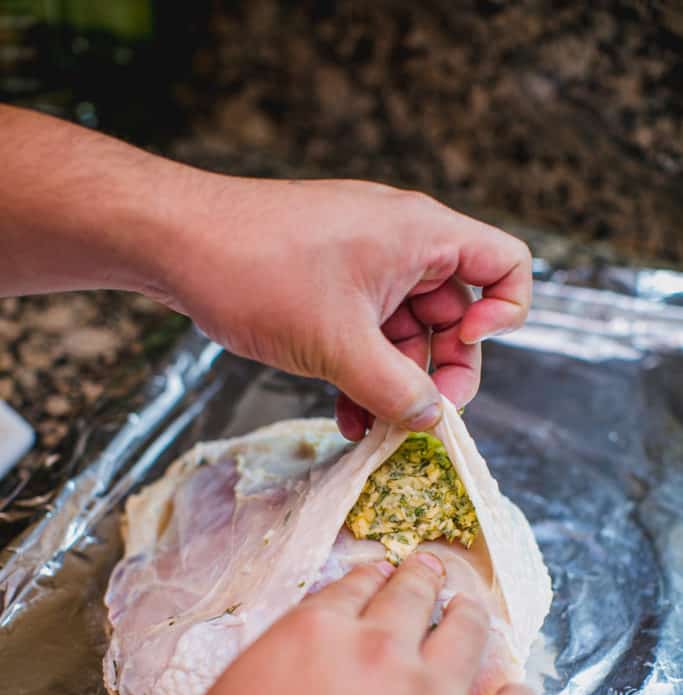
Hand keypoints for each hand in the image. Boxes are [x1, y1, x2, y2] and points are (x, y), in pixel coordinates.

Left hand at [156, 174, 532, 438]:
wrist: (176, 243)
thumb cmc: (257, 270)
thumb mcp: (338, 343)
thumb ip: (395, 387)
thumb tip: (432, 420)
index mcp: (421, 236)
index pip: (505, 264)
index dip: (505, 314)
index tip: (466, 350)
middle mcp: (401, 247)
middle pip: (456, 315)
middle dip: (440, 371)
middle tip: (419, 418)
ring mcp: (364, 269)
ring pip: (406, 336)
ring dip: (395, 385)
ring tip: (374, 430)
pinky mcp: (331, 290)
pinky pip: (367, 338)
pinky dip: (364, 375)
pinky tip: (347, 416)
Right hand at [161, 552, 537, 694]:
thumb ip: (260, 677)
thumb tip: (275, 676)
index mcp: (314, 634)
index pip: (354, 587)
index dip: (370, 577)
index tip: (381, 573)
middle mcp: (380, 652)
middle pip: (412, 598)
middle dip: (422, 578)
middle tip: (431, 570)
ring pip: (467, 636)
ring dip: (470, 616)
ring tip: (472, 610)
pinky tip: (515, 691)